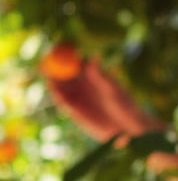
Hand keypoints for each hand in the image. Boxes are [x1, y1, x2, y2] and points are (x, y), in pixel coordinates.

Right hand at [46, 57, 160, 143]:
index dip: (64, 55)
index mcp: (93, 74)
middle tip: (44, 63)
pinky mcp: (75, 111)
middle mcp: (82, 83)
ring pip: (60, 87)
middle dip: (52, 67)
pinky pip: (62, 102)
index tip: (56, 50)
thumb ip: (101, 76)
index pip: (75, 60)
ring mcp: (77, 97)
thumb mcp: (113, 90)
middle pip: (62, 72)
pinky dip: (57, 96)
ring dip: (51, 82)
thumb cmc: (126, 107)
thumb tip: (93, 56)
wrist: (128, 130)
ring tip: (48, 78)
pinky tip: (55, 92)